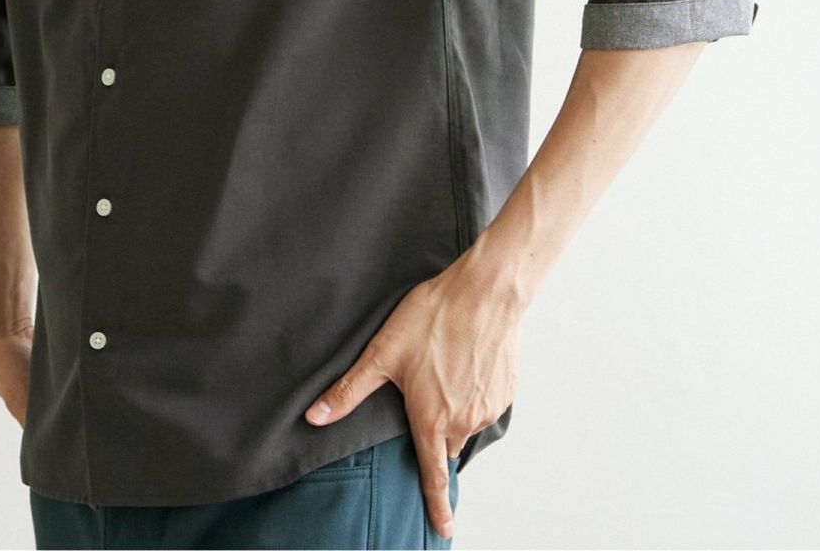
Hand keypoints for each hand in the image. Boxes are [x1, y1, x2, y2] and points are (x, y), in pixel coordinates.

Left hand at [302, 257, 520, 540]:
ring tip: (441, 369)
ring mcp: (487, 408)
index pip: (433, 477)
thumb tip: (314, 417)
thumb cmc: (433, 317)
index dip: (436, 508)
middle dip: (434, 433)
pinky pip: (484, 403)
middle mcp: (462, 422)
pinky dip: (473, 391)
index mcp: (431, 421)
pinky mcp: (505, 390)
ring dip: (453, 408)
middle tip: (424, 400)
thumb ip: (349, 391)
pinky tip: (462, 362)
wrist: (485, 293)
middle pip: (445, 444)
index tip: (443, 531)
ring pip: (465, 422)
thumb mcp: (382, 352)